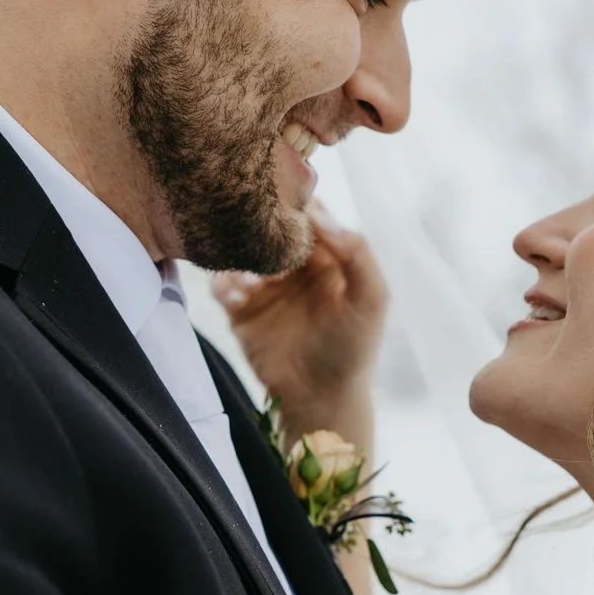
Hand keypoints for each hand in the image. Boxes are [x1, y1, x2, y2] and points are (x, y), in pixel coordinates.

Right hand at [212, 210, 386, 445]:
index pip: (309, 215)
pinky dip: (223, 284)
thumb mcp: (371, 299)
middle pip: (270, 228)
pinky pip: (222, 286)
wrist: (321, 400)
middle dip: (260, 223)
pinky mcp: (240, 310)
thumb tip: (321, 214)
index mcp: (328, 256)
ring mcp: (265, 287)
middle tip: (255, 225)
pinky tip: (234, 294)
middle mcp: (294, 266)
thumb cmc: (353, 349)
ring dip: (240, 254)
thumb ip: (357, 252)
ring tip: (249, 273)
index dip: (296, 202)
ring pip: (242, 253)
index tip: (282, 194)